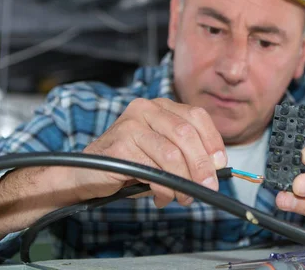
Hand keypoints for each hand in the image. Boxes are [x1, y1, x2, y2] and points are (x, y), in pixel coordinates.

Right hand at [76, 98, 226, 207]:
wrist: (83, 174)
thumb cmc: (128, 165)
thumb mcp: (163, 155)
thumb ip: (187, 154)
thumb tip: (215, 167)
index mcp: (160, 106)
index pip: (197, 116)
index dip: (213, 141)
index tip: (220, 164)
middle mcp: (146, 109)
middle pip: (187, 134)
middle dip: (202, 165)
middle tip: (208, 187)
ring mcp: (130, 124)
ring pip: (172, 154)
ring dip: (183, 181)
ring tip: (184, 198)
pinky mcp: (120, 145)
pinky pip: (153, 170)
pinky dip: (164, 188)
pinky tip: (162, 197)